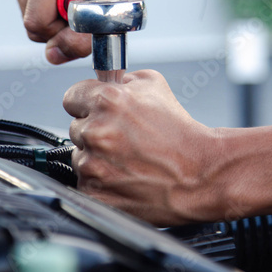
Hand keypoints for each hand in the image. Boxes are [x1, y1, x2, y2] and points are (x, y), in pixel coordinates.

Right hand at [8, 0, 148, 64]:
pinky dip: (49, 9)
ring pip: (29, 17)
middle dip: (59, 26)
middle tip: (85, 9)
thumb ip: (82, 40)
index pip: (36, 22)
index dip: (62, 31)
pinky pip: (29, 7)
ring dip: (55, 18)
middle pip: (31, 22)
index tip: (86, 16)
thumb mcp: (112, 14)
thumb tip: (51, 55)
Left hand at [63, 70, 222, 225]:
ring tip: (128, 160)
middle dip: (95, 132)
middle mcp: (96, 132)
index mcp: (106, 101)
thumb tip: (102, 79)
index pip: (71, 97)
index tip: (94, 110)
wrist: (200, 173)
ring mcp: (93, 166)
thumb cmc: (180, 133)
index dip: (85, 103)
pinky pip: (85, 183)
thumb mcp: (154, 85)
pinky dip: (101, 182)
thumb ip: (121, 78)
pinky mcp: (94, 192)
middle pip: (75, 128)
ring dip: (97, 158)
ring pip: (80, 157)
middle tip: (122, 139)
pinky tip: (125, 177)